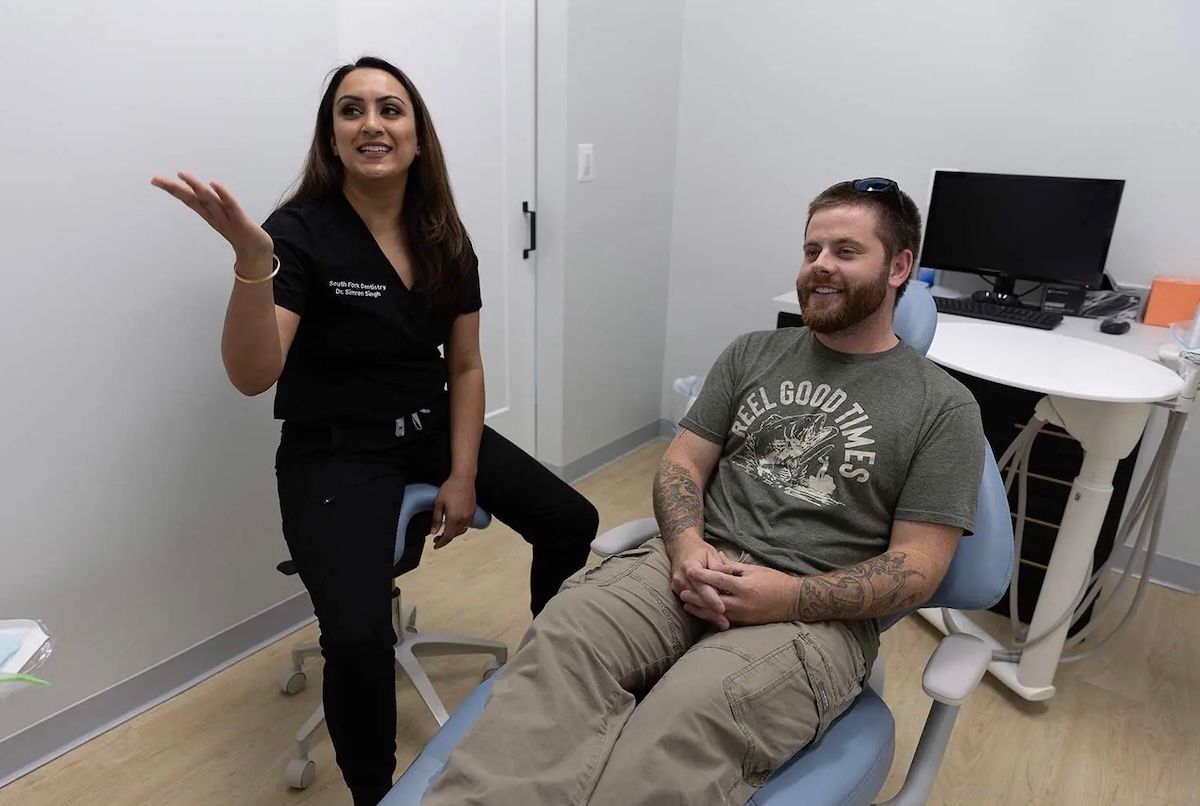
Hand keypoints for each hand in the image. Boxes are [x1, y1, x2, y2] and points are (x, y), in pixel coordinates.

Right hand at [150, 171, 273, 266]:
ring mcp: (226, 218)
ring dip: (196, 187)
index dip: (173, 189)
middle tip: (156, 179)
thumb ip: (212, 206)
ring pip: (208, 201)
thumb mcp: (223, 217)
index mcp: (208, 213)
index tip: (155, 180)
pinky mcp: (240, 221)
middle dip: (174, 188)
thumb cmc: (240, 232)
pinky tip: (214, 184)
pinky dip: (223, 195)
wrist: (258, 250)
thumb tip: (201, 192)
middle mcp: (213, 215)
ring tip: (183, 175)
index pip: (188, 199)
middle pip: (192, 199)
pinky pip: (230, 206)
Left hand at [430, 475, 476, 548]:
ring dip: (453, 534)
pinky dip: (460, 528)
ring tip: (445, 532)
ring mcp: (470, 516)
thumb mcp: (438, 503)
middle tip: (437, 538)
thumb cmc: (449, 489)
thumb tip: (433, 532)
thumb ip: (436, 519)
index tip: (435, 546)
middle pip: (454, 535)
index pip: (447, 536)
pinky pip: (466, 525)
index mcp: (453, 518)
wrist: (464, 478)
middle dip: (446, 539)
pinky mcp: (473, 512)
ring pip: (461, 531)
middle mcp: (463, 519)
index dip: (441, 543)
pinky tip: (454, 524)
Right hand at [669, 537, 735, 629]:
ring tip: (722, 624)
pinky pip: (690, 603)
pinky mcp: (677, 590)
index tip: (722, 609)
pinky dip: (701, 611)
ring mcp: (677, 585)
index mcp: (690, 567)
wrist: (681, 547)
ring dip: (707, 615)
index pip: (702, 586)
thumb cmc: (700, 551)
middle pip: (697, 599)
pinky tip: (712, 619)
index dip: (712, 599)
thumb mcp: (711, 553)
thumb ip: (719, 565)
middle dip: (711, 613)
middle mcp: (681, 578)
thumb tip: (729, 572)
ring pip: (693, 604)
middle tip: (725, 623)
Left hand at [687, 563, 799, 625]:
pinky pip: (724, 619)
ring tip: (686, 604)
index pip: (718, 580)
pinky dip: (712, 616)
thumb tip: (717, 556)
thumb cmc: (775, 581)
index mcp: (744, 586)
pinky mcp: (745, 623)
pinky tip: (702, 613)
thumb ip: (733, 565)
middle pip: (713, 600)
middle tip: (681, 590)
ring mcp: (743, 615)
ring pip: (716, 612)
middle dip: (696, 596)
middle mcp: (742, 602)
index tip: (689, 570)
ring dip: (700, 609)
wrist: (794, 601)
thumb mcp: (754, 569)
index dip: (702, 575)